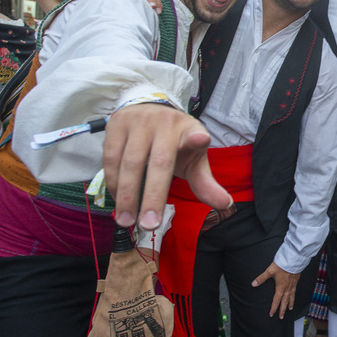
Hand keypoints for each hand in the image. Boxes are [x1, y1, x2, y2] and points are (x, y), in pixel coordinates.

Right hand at [102, 104, 230, 229]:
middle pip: (159, 162)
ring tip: (127, 220)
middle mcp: (165, 122)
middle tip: (149, 225)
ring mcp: (139, 121)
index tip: (201, 140)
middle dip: (153, 196)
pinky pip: (110, 158)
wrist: (150, 111)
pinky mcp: (117, 123)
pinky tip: (117, 199)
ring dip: (127, 195)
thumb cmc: (175, 142)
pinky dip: (113, 182)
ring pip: (129, 162)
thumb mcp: (193, 158)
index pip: (196, 133)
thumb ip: (205, 182)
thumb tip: (226, 204)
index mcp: (190, 130)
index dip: (198, 138)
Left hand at [252, 262, 299, 318]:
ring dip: (290, 304)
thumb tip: (253, 284)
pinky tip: (294, 295)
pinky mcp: (296, 281)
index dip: (273, 308)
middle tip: (281, 317)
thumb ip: (261, 278)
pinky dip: (294, 296)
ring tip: (290, 309)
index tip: (271, 314)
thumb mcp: (270, 271)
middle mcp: (287, 288)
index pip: (276, 301)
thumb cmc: (282, 265)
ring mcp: (292, 285)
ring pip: (291, 297)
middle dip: (282, 310)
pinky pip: (295, 292)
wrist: (293, 260)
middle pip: (285, 302)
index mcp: (280, 288)